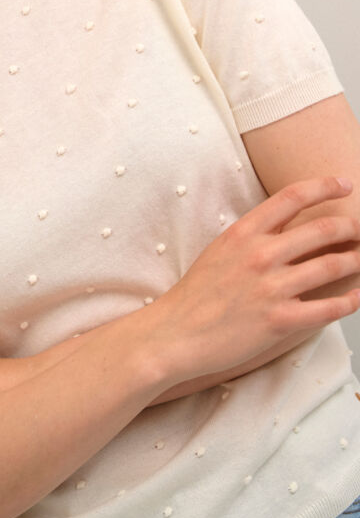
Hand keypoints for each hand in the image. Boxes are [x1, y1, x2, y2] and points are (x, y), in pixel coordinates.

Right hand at [148, 175, 359, 381]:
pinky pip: (329, 307)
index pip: (293, 196)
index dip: (325, 186)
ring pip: (333, 265)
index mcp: (244, 232)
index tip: (345, 185)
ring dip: (356, 260)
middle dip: (351, 226)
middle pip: (323, 228)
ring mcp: (272, 288)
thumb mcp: (221, 250)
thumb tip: (289, 226)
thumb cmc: (197, 294)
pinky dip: (350, 301)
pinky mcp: (280, 321)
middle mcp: (260, 255)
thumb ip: (254, 236)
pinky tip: (357, 296)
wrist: (176, 333)